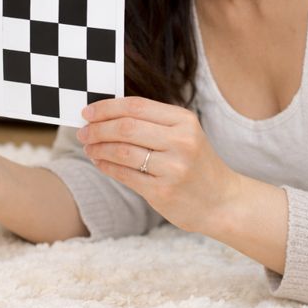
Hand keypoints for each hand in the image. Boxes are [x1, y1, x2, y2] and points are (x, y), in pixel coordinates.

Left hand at [78, 96, 240, 233]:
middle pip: (125, 127)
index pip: (135, 106)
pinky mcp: (164, 192)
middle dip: (97, 128)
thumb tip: (103, 114)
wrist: (224, 201)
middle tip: (83, 133)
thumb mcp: (183, 133)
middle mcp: (182, 142)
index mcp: (184, 121)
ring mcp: (174, 168)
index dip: (106, 107)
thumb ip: (150, 121)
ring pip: (121, 151)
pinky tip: (99, 163)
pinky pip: (125, 175)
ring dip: (98, 148)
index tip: (87, 112)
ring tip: (88, 148)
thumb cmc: (195, 163)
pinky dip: (106, 167)